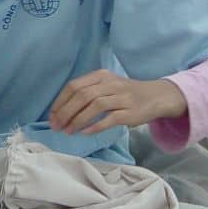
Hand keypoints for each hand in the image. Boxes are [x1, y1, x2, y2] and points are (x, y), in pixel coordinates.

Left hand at [49, 70, 187, 135]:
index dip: (60, 101)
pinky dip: (96, 125)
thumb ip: (88, 92)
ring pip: (95, 106)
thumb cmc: (126, 93)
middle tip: (56, 126)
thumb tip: (62, 110)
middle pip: (82, 95)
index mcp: (101, 76)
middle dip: (66, 112)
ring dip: (78, 120)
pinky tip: (85, 132)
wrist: (156, 96)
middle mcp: (110, 84)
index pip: (74, 86)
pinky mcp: (130, 112)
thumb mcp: (107, 85)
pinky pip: (110, 118)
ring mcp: (121, 97)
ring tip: (68, 131)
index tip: (52, 116)